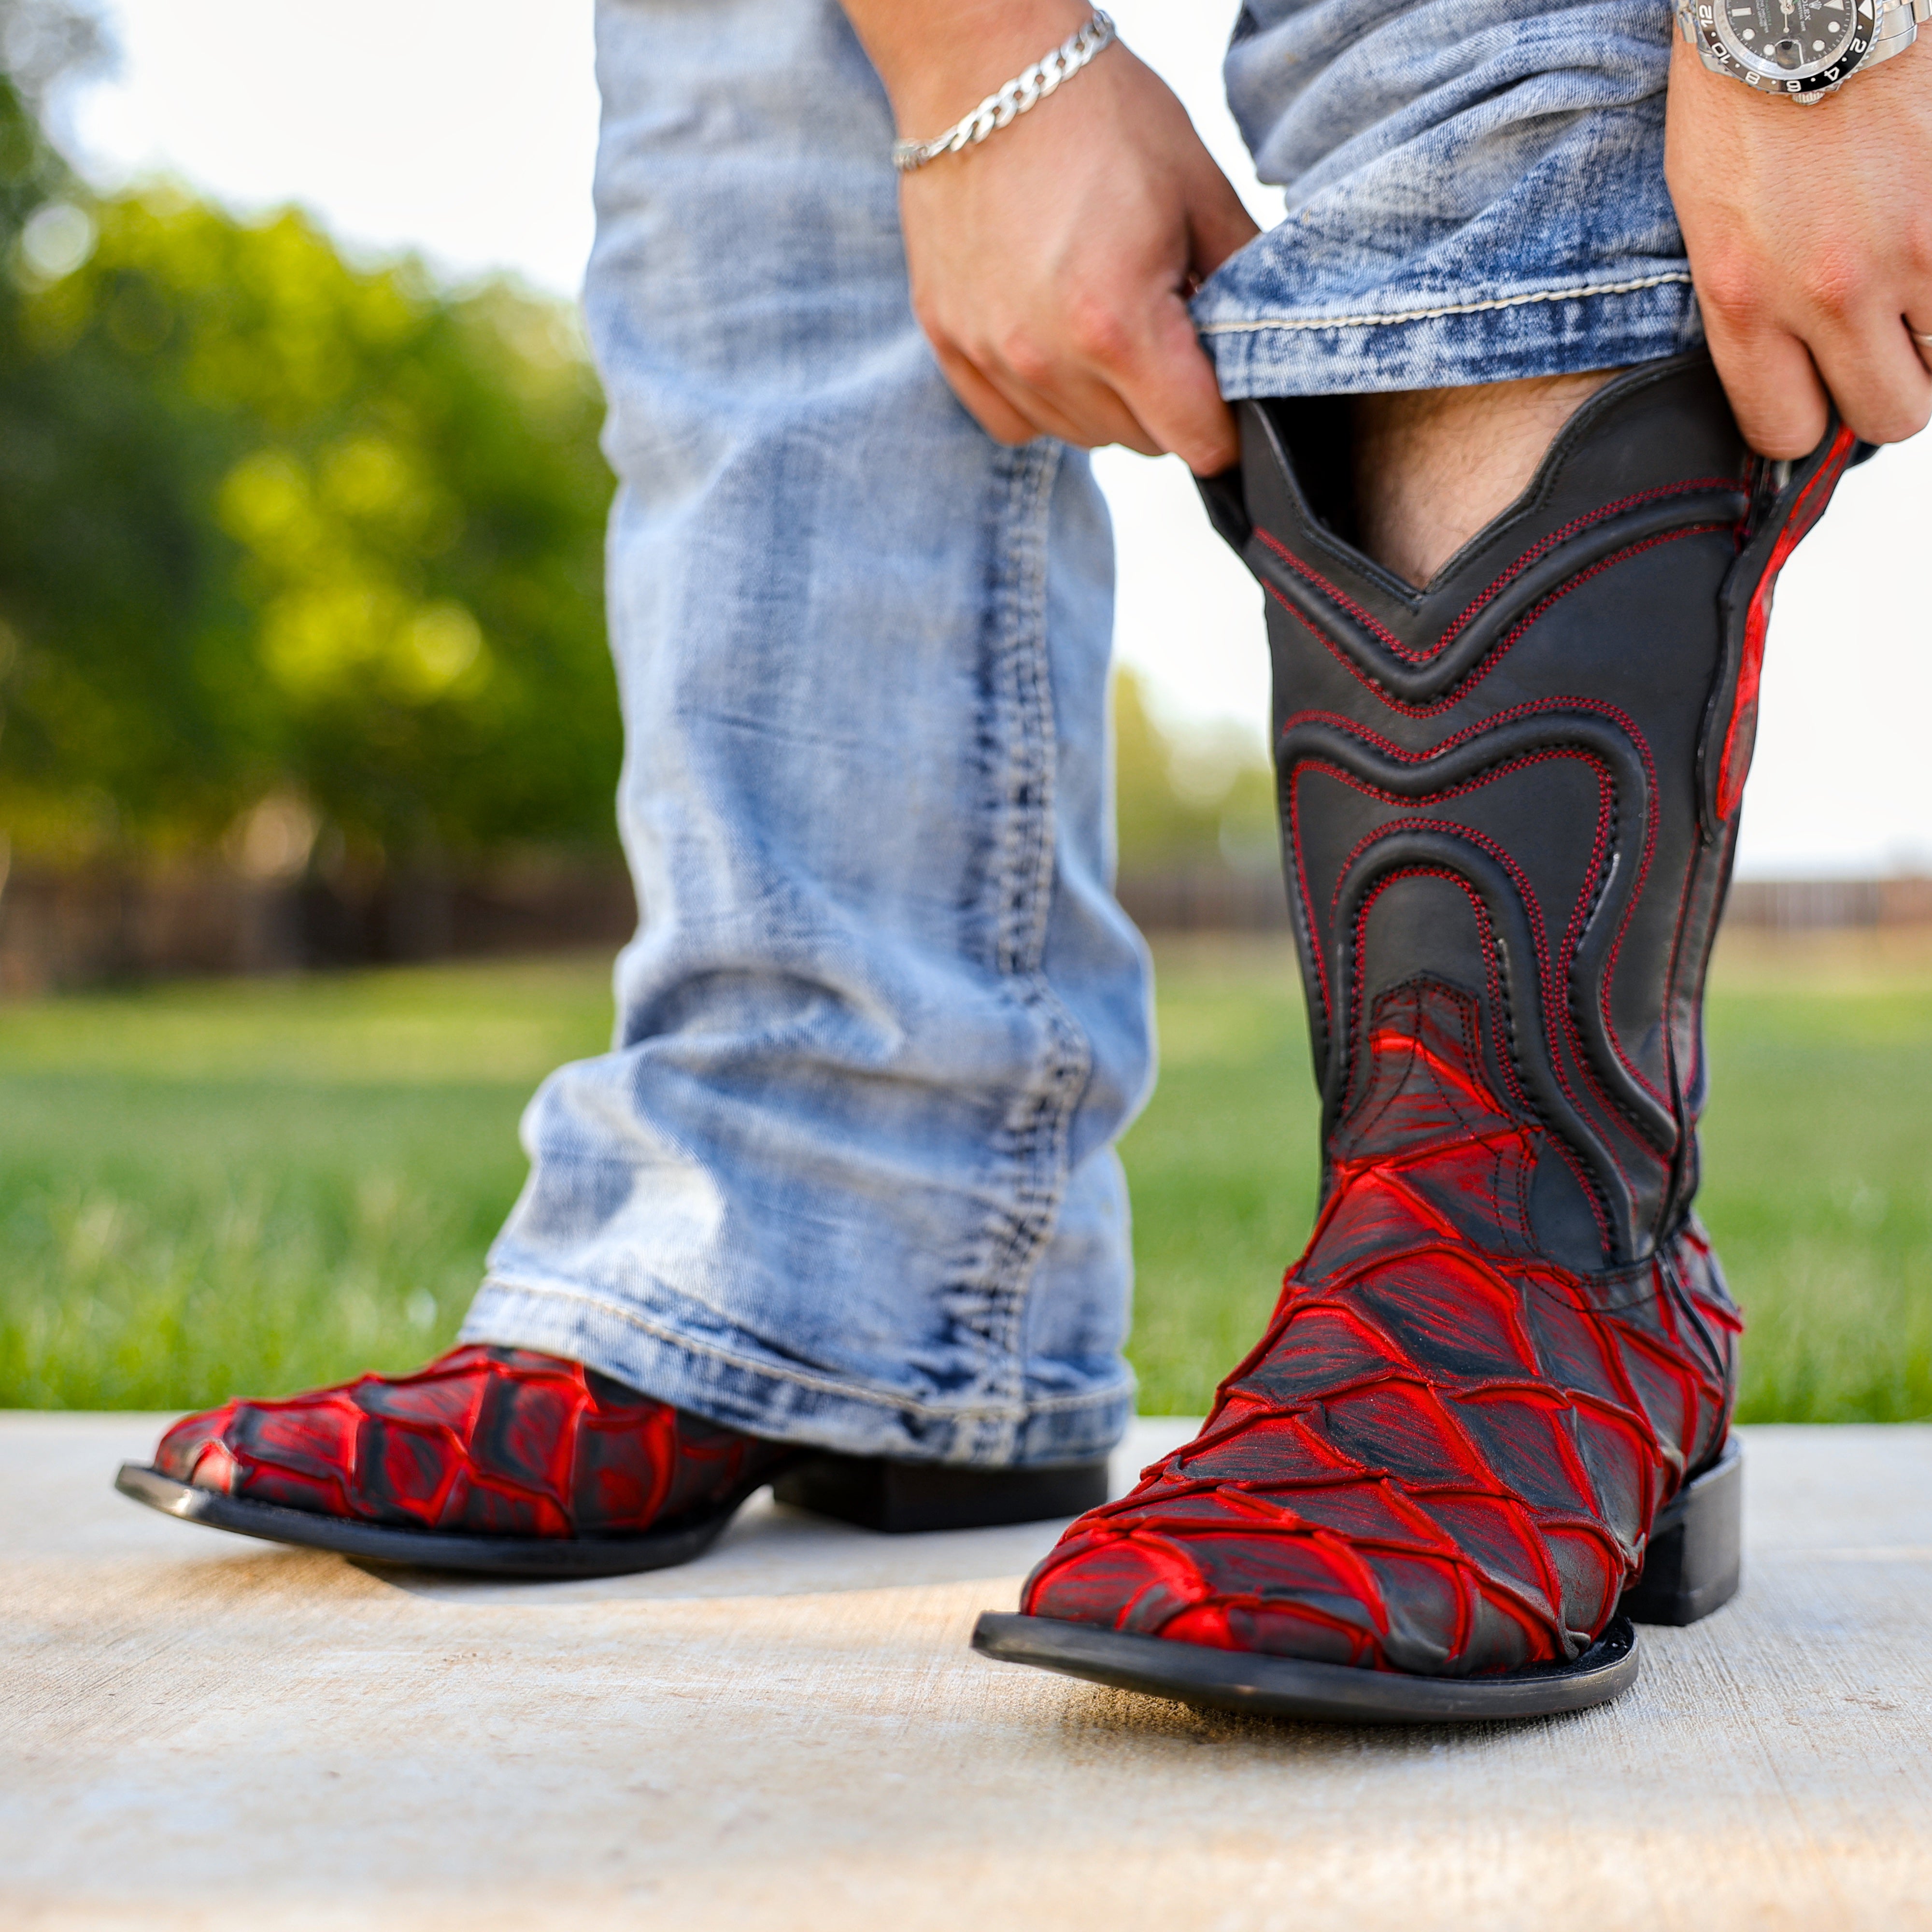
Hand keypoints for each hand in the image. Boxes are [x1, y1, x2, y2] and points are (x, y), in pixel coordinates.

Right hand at [843, 1, 1258, 474]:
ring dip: (1107, 399)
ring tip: (1107, 318)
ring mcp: (991, 357)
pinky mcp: (950, 344)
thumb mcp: (1198, 192)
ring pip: (1080, 435)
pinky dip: (1044, 398)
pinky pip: (1014, 421)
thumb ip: (1242, 286)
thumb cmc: (1095, 114)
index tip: (1228, 397)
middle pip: (1139, 442)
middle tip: (1167, 326)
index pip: (1195, 439)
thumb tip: (1262, 350)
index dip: (1226, 427)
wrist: (982, 67)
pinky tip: (1056, 339)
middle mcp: (1047, 359)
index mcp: (1119, 325)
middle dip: (1167, 401)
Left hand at [1667, 32, 1931, 454]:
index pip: (1785, 430)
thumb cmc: (1743, 105)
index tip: (1813, 392)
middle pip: (1887, 414)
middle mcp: (1828, 292)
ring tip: (1908, 291)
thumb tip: (1795, 375)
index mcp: (1745, 302)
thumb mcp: (1712, 227)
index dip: (1804, 418)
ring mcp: (1910, 250)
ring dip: (1931, 339)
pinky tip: (1922, 237)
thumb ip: (1748, 312)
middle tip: (1877, 344)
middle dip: (1883, 388)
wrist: (1801, 3)